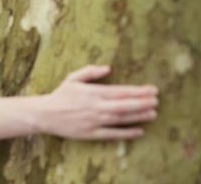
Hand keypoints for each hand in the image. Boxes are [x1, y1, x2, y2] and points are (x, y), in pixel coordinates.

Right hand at [39, 65, 158, 139]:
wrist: (45, 114)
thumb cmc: (60, 95)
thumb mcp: (73, 78)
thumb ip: (91, 72)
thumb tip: (109, 68)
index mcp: (92, 92)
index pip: (120, 91)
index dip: (138, 91)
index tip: (152, 90)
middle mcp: (95, 106)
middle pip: (124, 105)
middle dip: (142, 103)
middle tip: (157, 101)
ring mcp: (94, 121)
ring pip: (121, 119)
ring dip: (138, 116)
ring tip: (153, 114)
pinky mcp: (91, 133)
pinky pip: (112, 134)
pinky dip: (126, 133)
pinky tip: (139, 131)